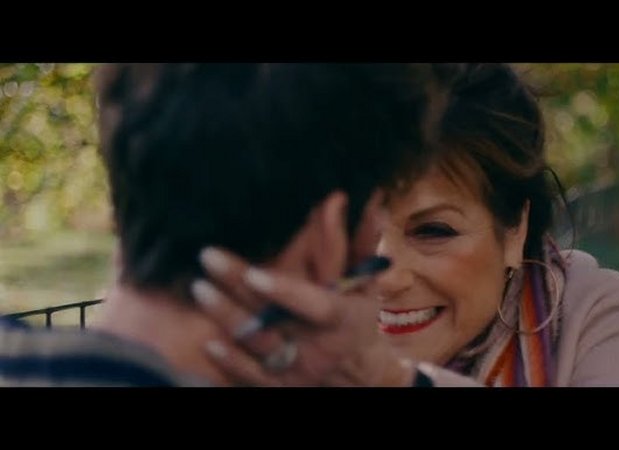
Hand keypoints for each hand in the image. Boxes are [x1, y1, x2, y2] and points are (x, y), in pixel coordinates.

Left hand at [192, 247, 413, 386]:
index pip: (314, 306)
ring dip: (227, 317)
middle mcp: (319, 348)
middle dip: (237, 288)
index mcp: (343, 319)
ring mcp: (298, 371)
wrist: (361, 379)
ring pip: (257, 345)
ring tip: (200, 288)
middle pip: (273, 318)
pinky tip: (209, 341)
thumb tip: (347, 200)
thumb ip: (353, 243)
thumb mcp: (364, 284)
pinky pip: (251, 378)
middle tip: (208, 257)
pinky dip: (230, 361)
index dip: (285, 292)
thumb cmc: (358, 321)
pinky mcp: (280, 388)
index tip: (255, 274)